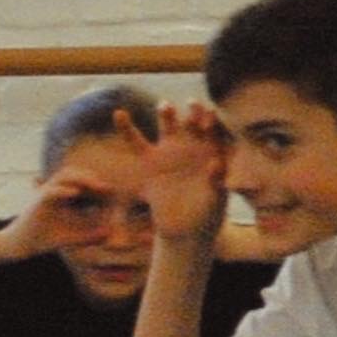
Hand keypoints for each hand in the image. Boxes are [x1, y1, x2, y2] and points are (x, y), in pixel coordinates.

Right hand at [3, 166, 115, 256]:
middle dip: (90, 177)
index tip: (111, 191)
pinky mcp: (38, 201)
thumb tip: (109, 234)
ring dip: (80, 178)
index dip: (95, 184)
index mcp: (61, 195)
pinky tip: (75, 193)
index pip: (80, 181)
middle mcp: (53, 191)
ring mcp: (45, 194)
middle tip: (106, 187)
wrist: (22, 246)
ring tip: (96, 185)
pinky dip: (63, 190)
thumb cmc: (44, 239)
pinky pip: (51, 191)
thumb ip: (90, 236)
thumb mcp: (72, 238)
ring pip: (63, 176)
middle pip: (73, 173)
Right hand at [114, 101, 227, 242]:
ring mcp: (169, 152)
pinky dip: (127, 129)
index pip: (213, 132)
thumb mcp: (216, 200)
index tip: (209, 116)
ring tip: (165, 106)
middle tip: (191, 105)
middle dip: (193, 112)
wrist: (185, 231)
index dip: (211, 123)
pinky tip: (119, 114)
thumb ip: (217, 181)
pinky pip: (136, 142)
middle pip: (192, 122)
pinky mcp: (149, 162)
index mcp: (211, 152)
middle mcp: (191, 147)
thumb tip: (216, 164)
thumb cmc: (207, 215)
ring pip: (167, 126)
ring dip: (167, 114)